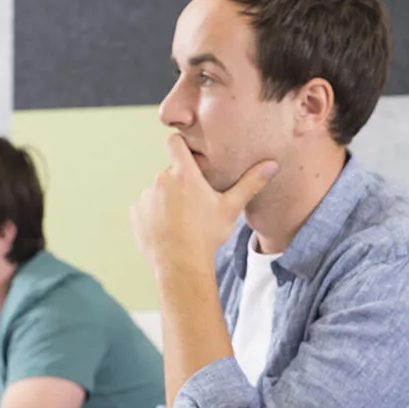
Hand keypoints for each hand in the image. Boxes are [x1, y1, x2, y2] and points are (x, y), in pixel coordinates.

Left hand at [130, 134, 276, 269]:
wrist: (181, 265)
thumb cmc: (207, 235)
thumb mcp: (231, 208)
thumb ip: (250, 183)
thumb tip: (272, 164)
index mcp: (183, 174)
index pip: (174, 142)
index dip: (181, 145)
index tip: (190, 155)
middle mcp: (160, 180)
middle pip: (170, 172)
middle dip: (181, 182)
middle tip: (195, 202)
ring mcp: (146, 197)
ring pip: (158, 190)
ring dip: (167, 199)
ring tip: (182, 220)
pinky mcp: (136, 213)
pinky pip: (146, 207)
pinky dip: (155, 214)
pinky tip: (169, 228)